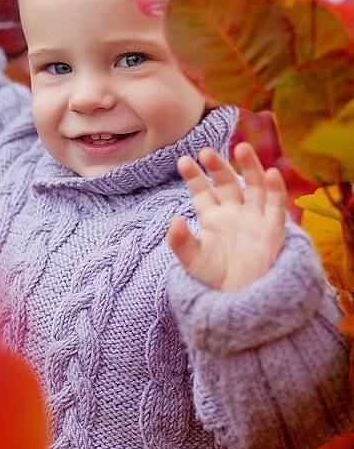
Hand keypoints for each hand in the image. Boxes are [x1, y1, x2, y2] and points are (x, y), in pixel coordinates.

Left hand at [167, 142, 287, 290]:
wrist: (239, 301)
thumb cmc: (215, 280)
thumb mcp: (192, 260)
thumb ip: (180, 242)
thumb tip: (173, 220)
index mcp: (212, 217)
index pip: (203, 191)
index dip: (194, 175)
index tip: (183, 160)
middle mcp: (234, 212)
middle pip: (228, 182)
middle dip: (218, 166)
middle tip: (206, 151)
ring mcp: (254, 218)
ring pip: (254, 186)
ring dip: (250, 167)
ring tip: (242, 147)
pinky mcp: (272, 229)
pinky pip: (276, 205)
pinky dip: (275, 189)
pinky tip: (270, 172)